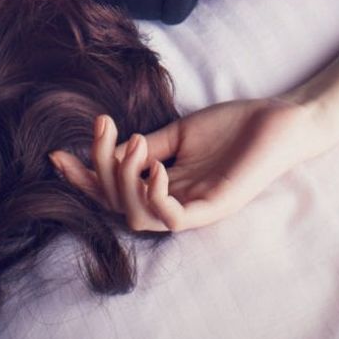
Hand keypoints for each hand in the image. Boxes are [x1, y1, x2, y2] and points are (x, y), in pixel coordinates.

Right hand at [48, 97, 322, 234]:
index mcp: (164, 184)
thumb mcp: (181, 132)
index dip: (84, 179)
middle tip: (105, 129)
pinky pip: (176, 218)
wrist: (281, 120)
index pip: (114, 191)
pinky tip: (155, 167)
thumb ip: (150, 145)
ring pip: (140, 216)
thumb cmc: (235, 126)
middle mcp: (175, 203)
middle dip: (101, 169)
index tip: (56, 155)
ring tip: (132, 144)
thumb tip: (115, 148)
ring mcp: (196, 208)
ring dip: (125, 181)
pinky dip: (157, 197)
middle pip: (120, 204)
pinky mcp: (217, 208)